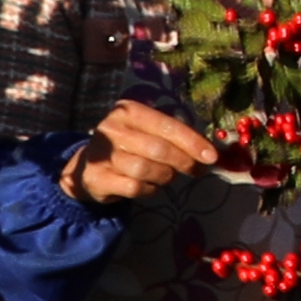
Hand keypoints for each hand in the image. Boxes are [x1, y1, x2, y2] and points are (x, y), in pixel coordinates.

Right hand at [69, 99, 218, 208]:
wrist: (88, 166)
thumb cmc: (129, 145)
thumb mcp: (148, 132)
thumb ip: (174, 137)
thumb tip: (207, 153)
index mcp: (129, 111)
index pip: (167, 125)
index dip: (192, 142)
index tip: (211, 156)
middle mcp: (112, 129)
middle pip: (158, 149)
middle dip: (183, 162)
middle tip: (196, 170)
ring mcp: (102, 154)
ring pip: (146, 169)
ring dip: (165, 176)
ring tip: (167, 176)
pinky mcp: (97, 178)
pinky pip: (134, 187)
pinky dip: (149, 189)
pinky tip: (150, 186)